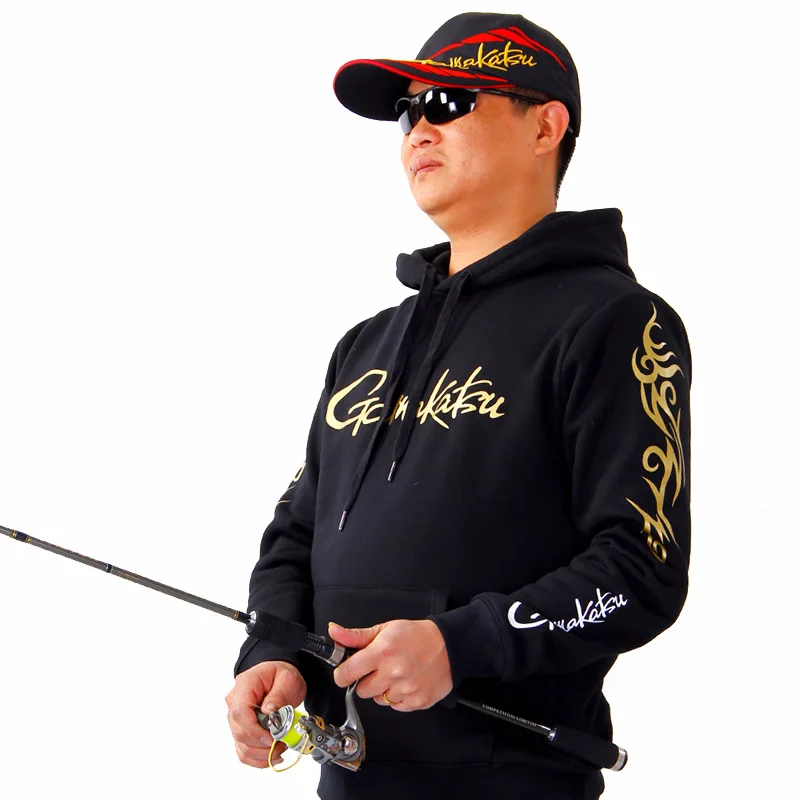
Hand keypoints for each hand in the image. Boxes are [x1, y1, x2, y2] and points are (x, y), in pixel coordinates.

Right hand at [225, 660, 305, 767]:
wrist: (280, 676)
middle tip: (283, 743)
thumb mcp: (287, 679)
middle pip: (240, 732)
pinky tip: (272, 756)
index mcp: (245, 685)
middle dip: (263, 744)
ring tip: (281, 748)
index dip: (254, 730)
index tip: (272, 737)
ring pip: (241, 746)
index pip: (239, 713)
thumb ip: (278, 695)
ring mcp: (236, 718)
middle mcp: (235, 702)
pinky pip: (244, 750)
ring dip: (262, 754)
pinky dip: (258, 758)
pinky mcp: (241, 730)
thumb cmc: (282, 674)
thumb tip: (270, 712)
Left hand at [330, 619, 452, 711]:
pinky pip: (395, 706)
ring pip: (378, 700)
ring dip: (383, 689)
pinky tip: (405, 682)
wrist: (449, 646)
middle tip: (378, 668)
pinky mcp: (416, 702)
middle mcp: (393, 673)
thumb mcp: (384, 629)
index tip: (346, 672)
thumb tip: (334, 632)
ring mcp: (406, 689)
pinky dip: (397, 697)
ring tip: (395, 673)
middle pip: (361, 690)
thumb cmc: (417, 636)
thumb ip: (355, 635)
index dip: (342, 674)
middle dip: (366, 680)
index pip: (347, 673)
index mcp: (382, 652)